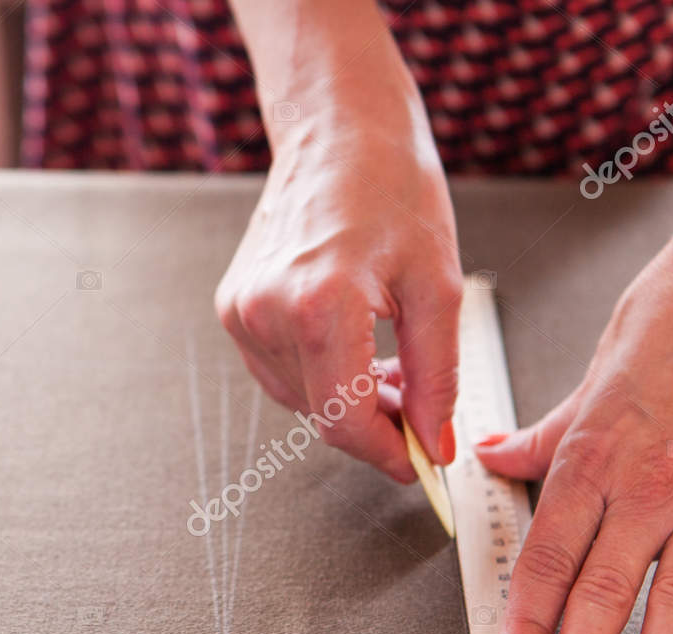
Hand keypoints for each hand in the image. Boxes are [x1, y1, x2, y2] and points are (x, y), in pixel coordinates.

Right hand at [215, 81, 462, 477]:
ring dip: (347, 400)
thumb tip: (434, 441)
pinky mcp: (233, 308)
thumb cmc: (390, 186)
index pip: (345, 420)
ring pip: (300, 400)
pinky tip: (352, 347)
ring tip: (390, 367)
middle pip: (322, 415)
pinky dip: (320, 375)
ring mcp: (242, 312)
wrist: (338, 131)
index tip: (419, 464)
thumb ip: (437, 376)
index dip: (388, 454)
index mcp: (319, 306)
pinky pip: (280, 372)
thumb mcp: (439, 285)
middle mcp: (267, 312)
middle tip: (418, 406)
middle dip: (376, 424)